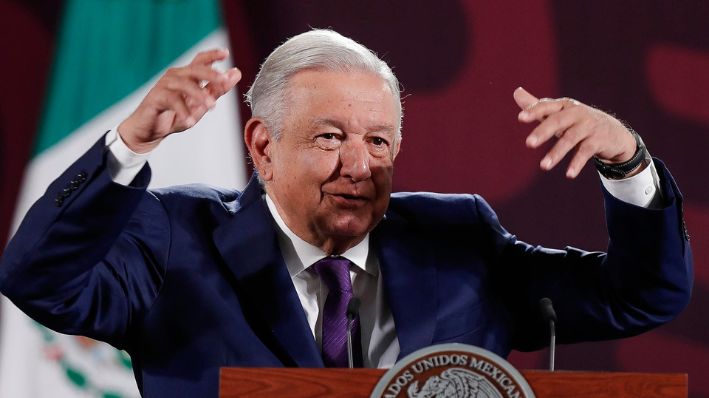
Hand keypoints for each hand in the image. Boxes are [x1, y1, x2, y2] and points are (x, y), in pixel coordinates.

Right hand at [117, 49, 241, 152]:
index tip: (226, 53)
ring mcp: (164, 85)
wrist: (150, 131)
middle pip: (195, 69)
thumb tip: (236, 73)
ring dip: (200, 95)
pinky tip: (190, 120)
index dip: (213, 55)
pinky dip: (183, 111)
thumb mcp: (201, 105)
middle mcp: (175, 76)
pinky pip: (172, 100)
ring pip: (185, 84)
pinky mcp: (156, 97)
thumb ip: (217, 90)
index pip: (200, 61)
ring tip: (212, 106)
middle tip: (224, 80)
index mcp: (187, 76)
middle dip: (211, 73)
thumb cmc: (174, 116)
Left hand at [513, 87, 636, 178]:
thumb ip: (538, 107)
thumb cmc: (578, 123)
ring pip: (570, 139)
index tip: (520, 118)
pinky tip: (569, 174)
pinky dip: (577, 163)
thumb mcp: (559, 114)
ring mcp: (589, 126)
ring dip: (556, 153)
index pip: (546, 106)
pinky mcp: (598, 140)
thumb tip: (516, 92)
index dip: (534, 111)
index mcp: (564, 105)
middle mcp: (576, 112)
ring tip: (543, 166)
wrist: (613, 133)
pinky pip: (586, 152)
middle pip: (557, 121)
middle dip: (542, 131)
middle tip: (528, 143)